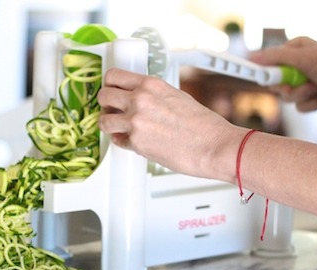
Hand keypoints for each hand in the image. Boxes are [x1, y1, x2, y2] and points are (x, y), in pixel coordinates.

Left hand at [97, 68, 243, 181]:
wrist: (213, 146)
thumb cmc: (202, 125)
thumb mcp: (175, 96)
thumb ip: (152, 95)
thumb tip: (137, 98)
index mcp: (150, 84)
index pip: (114, 76)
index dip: (109, 84)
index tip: (111, 90)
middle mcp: (140, 100)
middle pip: (103, 96)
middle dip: (105, 104)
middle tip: (111, 110)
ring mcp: (135, 122)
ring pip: (103, 121)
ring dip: (109, 125)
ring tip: (118, 128)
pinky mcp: (136, 143)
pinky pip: (117, 141)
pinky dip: (122, 141)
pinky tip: (132, 141)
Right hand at [249, 37, 316, 116]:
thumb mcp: (303, 58)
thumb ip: (276, 57)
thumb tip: (252, 57)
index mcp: (296, 50)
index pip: (269, 60)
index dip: (261, 70)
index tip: (249, 74)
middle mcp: (299, 66)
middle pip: (276, 82)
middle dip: (287, 87)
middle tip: (294, 84)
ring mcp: (305, 83)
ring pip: (287, 97)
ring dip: (303, 96)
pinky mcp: (311, 98)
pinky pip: (299, 107)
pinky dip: (311, 104)